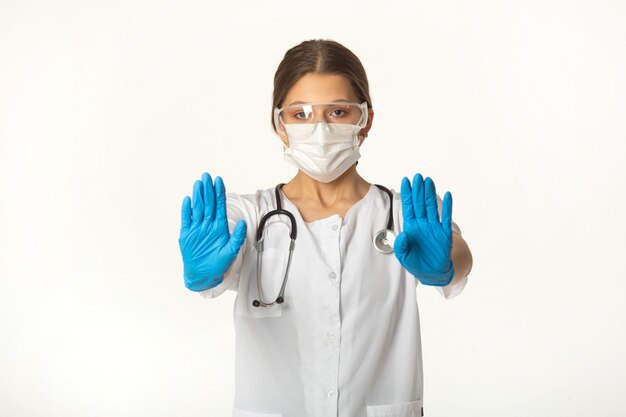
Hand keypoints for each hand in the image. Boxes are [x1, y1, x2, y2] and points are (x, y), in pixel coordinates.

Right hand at [179, 173, 246, 291]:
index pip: (219, 206)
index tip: (219, 181)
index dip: (219, 193)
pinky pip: (186, 220)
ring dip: (198, 196)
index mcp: (219, 227)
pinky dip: (186, 210)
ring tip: (199, 183)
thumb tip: (242, 223)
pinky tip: (188, 200)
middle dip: (208, 189)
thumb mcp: (231, 251)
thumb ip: (236, 237)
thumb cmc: (218, 264)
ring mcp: (197, 228)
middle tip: (207, 176)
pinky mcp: (187, 235)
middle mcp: (207, 225)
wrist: (203, 275)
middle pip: (208, 203)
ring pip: (197, 208)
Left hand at [394, 173, 454, 285]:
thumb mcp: (404, 256)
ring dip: (430, 194)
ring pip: (431, 207)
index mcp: (410, 227)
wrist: (431, 272)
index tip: (405, 181)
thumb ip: (401, 246)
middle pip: (419, 203)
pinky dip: (447, 207)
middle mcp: (422, 224)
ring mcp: (433, 227)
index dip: (407, 194)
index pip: (408, 207)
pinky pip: (446, 218)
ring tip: (429, 181)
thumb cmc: (415, 262)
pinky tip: (448, 195)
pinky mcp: (444, 233)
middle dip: (418, 190)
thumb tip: (403, 234)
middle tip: (418, 176)